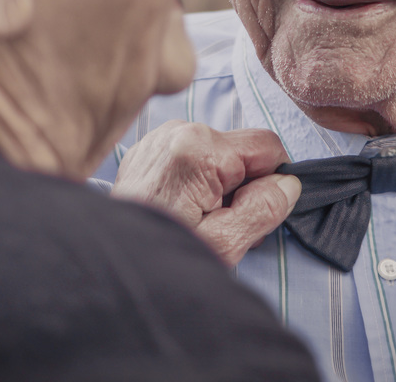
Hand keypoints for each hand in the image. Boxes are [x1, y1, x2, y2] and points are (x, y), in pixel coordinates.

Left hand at [112, 122, 300, 265]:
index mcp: (199, 149)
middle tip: (218, 223)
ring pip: (218, 152)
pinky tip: (177, 206)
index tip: (247, 212)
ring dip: (218, 183)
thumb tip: (288, 183)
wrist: (107, 264)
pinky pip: (191, 154)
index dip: (271, 182)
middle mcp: (179, 130)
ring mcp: (159, 136)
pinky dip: (194, 179)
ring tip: (195, 218)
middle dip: (242, 185)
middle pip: (242, 149)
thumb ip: (262, 209)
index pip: (268, 147)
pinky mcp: (148, 147)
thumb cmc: (161, 258)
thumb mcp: (223, 244)